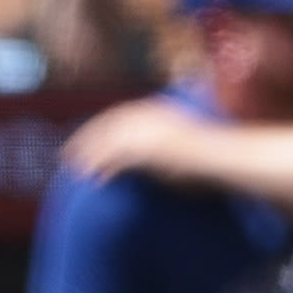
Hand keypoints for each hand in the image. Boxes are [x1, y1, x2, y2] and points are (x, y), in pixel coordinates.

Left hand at [58, 94, 207, 186]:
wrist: (226, 158)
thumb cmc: (214, 155)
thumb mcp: (186, 141)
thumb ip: (166, 140)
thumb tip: (155, 153)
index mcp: (156, 110)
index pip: (118, 115)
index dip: (100, 127)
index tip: (86, 137)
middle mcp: (148, 117)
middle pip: (106, 126)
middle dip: (85, 139)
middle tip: (67, 153)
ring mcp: (146, 132)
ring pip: (107, 142)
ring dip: (89, 156)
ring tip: (75, 171)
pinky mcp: (147, 149)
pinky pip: (117, 160)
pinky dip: (104, 169)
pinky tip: (95, 182)